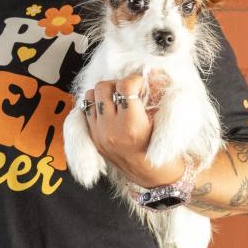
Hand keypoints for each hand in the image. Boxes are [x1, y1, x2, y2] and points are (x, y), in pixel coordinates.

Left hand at [83, 71, 185, 187]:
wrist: (151, 175)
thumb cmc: (161, 147)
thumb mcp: (163, 119)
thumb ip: (155, 94)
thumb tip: (150, 72)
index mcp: (131, 125)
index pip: (125, 87)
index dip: (134, 79)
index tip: (140, 83)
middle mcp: (111, 129)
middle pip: (104, 87)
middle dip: (117, 84)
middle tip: (127, 91)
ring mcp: (99, 134)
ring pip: (90, 96)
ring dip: (103, 93)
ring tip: (116, 99)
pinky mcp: (93, 138)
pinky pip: (85, 110)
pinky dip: (96, 105)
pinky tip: (108, 109)